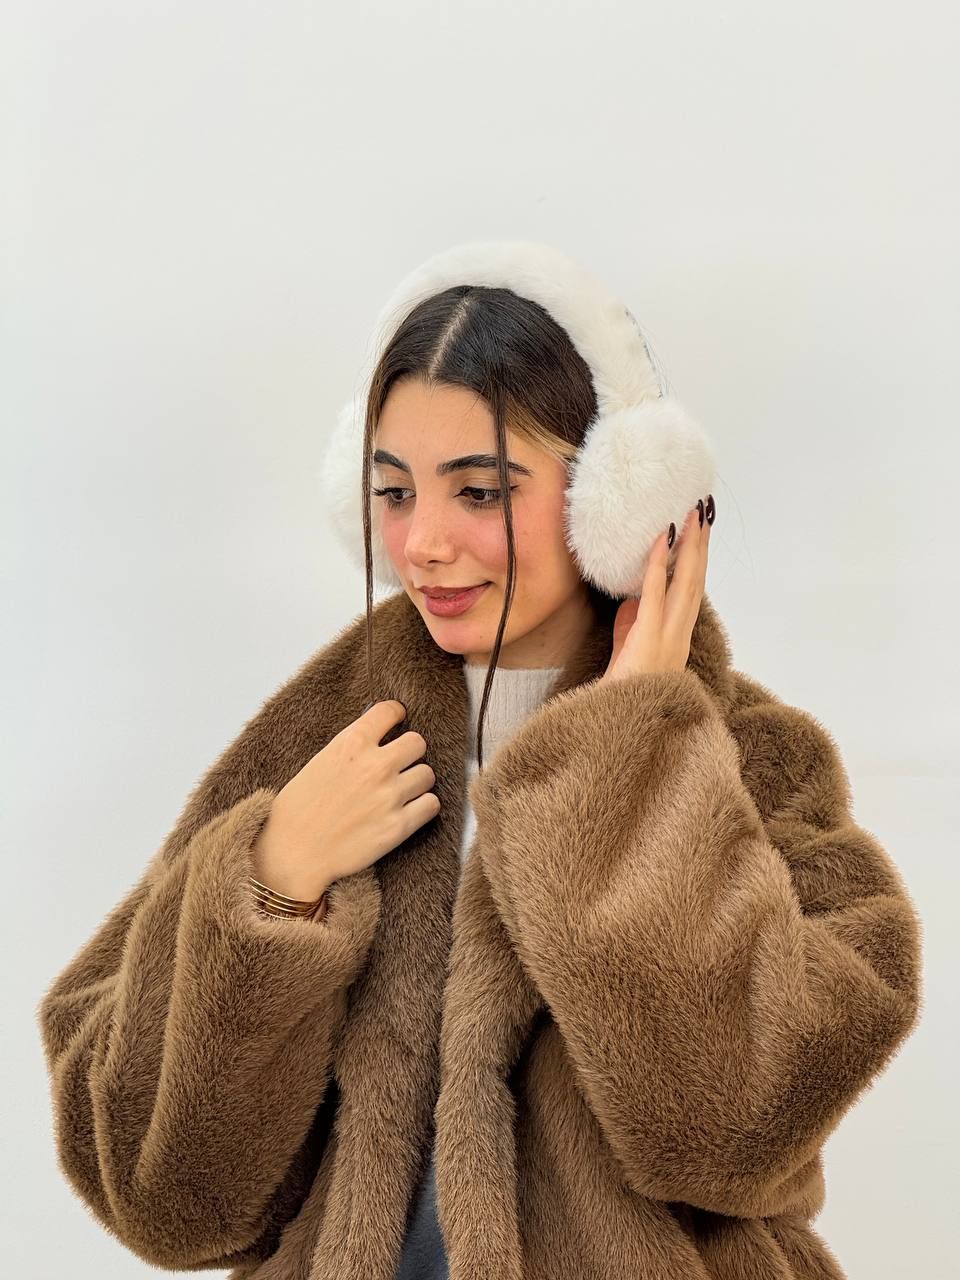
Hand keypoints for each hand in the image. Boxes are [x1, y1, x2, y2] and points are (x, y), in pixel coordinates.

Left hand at [600, 494, 713, 683]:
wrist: (622, 721)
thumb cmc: (625, 690)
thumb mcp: (630, 649)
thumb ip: (633, 623)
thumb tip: (632, 599)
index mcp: (677, 636)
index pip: (692, 591)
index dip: (699, 561)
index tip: (702, 533)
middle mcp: (680, 633)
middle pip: (696, 580)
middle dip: (701, 544)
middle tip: (704, 511)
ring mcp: (669, 634)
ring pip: (686, 582)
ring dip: (690, 546)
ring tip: (693, 515)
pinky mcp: (649, 635)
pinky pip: (655, 593)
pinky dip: (659, 564)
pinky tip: (661, 539)